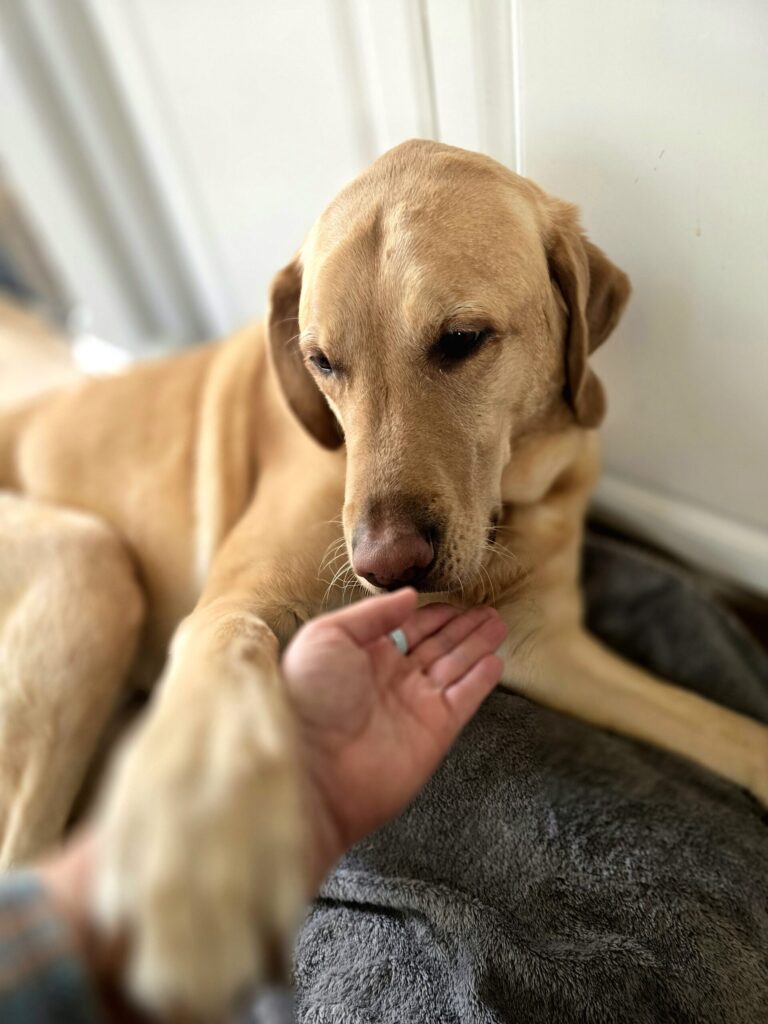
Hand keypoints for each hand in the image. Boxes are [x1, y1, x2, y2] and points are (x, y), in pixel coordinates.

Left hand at [282, 588, 506, 879]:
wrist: (312, 767)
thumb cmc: (308, 695)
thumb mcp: (327, 636)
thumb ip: (371, 614)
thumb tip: (410, 596)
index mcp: (364, 655)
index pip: (408, 628)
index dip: (433, 615)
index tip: (457, 601)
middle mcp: (392, 679)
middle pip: (437, 646)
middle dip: (463, 628)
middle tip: (489, 610)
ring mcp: (415, 705)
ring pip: (455, 667)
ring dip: (478, 646)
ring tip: (500, 624)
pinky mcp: (435, 731)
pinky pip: (464, 698)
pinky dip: (481, 680)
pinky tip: (495, 660)